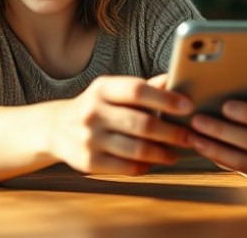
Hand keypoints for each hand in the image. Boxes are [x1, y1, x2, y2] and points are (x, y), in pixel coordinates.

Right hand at [49, 75, 193, 175]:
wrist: (56, 128)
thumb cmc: (98, 107)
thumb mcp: (114, 91)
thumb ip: (146, 87)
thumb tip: (178, 80)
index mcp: (102, 88)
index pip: (137, 90)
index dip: (165, 99)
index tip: (188, 106)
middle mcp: (93, 111)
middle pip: (142, 124)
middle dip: (172, 133)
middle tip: (190, 137)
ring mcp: (89, 138)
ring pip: (137, 149)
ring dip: (163, 153)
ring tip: (176, 153)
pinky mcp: (88, 162)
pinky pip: (126, 167)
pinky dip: (145, 166)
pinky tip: (154, 162)